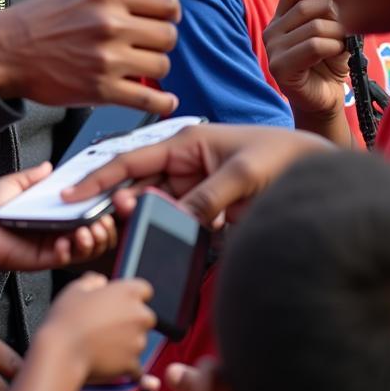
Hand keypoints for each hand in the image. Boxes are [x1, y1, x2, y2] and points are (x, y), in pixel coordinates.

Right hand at [0, 0, 180, 116]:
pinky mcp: (101, 90)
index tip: (160, 23)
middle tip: (144, 49)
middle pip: (168, 36)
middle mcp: (111, 24)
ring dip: (154, 70)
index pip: (168, 3)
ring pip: (162, 66)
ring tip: (137, 69)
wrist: (3, 53)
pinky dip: (162, 102)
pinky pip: (150, 99)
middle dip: (159, 44)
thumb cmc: (37, 22)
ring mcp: (107, 59)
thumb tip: (151, 7)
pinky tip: (164, 100)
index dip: (168, 15)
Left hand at [0, 163, 117, 272]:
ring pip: (86, 248)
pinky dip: (69, 251)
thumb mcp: (13, 184)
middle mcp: (60, 229)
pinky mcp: (45, 259)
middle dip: (104, 229)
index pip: (86, 210)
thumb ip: (32, 176)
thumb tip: (48, 166)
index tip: (105, 202)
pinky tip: (63, 242)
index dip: (100, 208)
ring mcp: (55, 245)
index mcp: (57, 211)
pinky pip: (65, 259)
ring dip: (91, 241)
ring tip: (84, 232)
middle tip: (100, 221)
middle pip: (95, 233)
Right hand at [41, 272, 155, 381]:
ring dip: (126, 341)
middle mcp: (139, 315)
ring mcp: (138, 341)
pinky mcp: (132, 363)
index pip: (144, 290)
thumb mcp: (75, 289)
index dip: (130, 295)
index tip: (118, 302)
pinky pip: (135, 365)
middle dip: (131, 320)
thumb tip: (101, 281)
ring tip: (100, 343)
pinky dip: (125, 364)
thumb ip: (92, 281)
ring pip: (138, 340)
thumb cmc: (67, 318)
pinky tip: (116, 364)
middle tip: (107, 324)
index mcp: (128, 292)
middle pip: (144, 316)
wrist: (63, 353)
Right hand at [61, 123, 331, 225]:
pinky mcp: (209, 211)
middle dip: (116, 206)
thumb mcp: (244, 173)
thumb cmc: (283, 157)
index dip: (98, 178)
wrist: (319, 171)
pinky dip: (167, 234)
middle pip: (137, 188)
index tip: (70, 196)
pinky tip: (159, 246)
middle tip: (100, 227)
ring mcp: (195, 189)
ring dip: (142, 222)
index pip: (130, 161)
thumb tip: (174, 219)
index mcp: (184, 144)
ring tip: (127, 238)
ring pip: (155, 208)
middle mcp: (183, 165)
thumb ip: (207, 196)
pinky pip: (179, 223)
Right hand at [265, 0, 351, 137]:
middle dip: (338, 16)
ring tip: (344, 46)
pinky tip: (339, 55)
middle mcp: (271, 30)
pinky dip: (334, 48)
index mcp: (280, 18)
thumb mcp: (333, 30)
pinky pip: (314, 46)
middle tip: (350, 32)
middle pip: (309, 6)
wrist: (325, 100)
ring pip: (315, 27)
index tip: (340, 8)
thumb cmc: (330, 63)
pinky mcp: (280, 67)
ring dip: (339, 36)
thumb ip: (333, 9)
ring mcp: (272, 49)